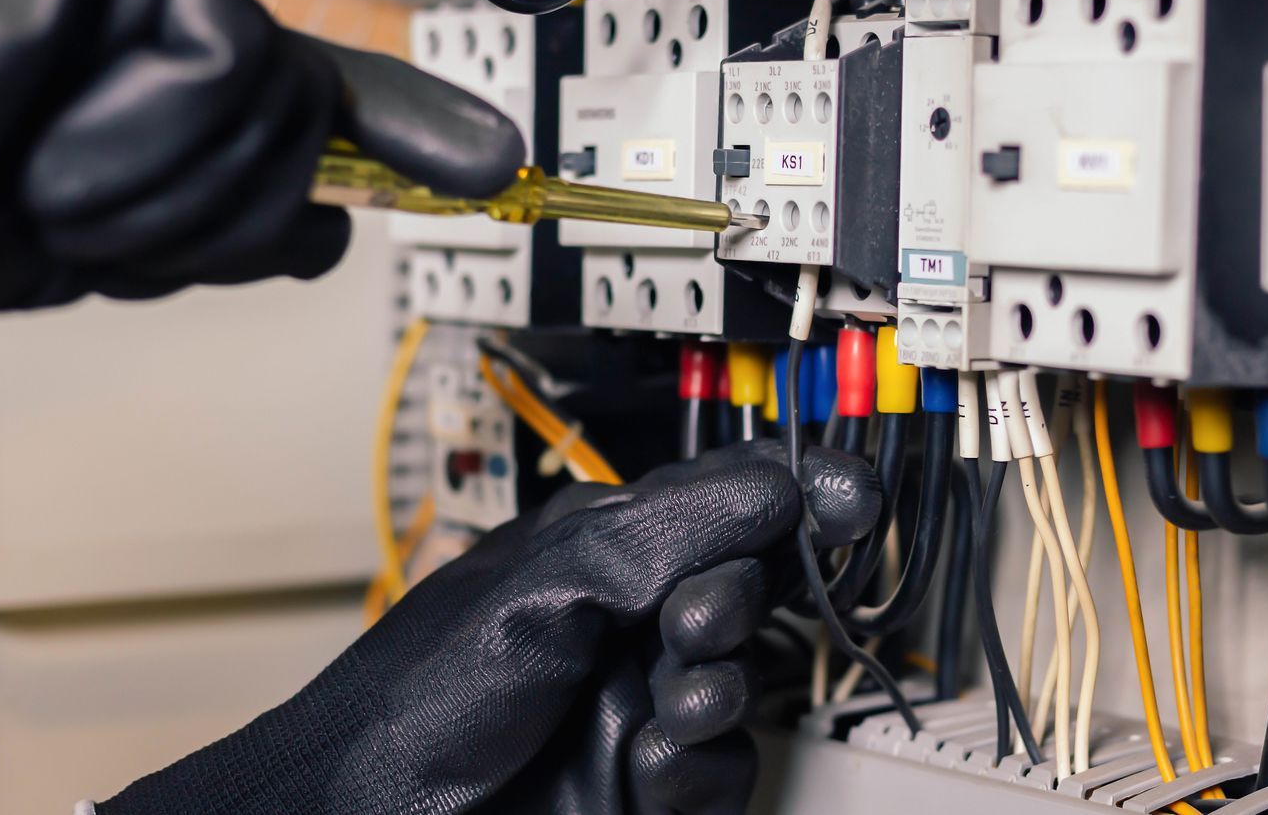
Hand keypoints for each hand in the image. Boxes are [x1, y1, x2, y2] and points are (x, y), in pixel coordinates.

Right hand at [0, 0, 523, 315]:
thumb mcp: (118, 233)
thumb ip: (240, 214)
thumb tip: (342, 222)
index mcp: (170, 74)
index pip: (318, 99)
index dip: (406, 132)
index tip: (497, 163)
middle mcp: (174, 6)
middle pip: (304, 135)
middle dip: (207, 218)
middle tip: (79, 210)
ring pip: (274, 109)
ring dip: (161, 193)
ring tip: (47, 173)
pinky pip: (223, 61)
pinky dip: (143, 133)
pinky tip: (51, 124)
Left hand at [96, 442, 879, 814]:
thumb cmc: (414, 704)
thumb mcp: (543, 588)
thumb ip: (666, 532)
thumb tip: (772, 487)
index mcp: (594, 548)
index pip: (721, 498)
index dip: (795, 494)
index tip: (853, 500)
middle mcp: (622, 618)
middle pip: (745, 587)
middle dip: (733, 602)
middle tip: (690, 623)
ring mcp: (635, 701)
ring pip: (742, 680)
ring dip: (714, 688)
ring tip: (668, 700)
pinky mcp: (645, 781)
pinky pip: (725, 766)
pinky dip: (697, 764)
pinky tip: (646, 761)